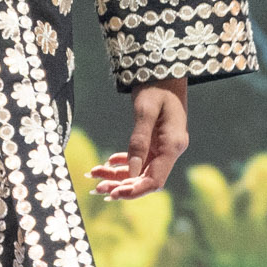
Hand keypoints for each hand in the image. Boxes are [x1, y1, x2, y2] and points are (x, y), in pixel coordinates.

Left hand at [89, 82, 189, 201]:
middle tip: (96, 188)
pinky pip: (140, 159)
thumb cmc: (156, 87)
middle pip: (146, 178)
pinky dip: (123, 163)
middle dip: (121, 186)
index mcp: (172, 145)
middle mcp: (171, 149)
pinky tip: (107, 163)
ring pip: (140, 170)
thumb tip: (130, 172)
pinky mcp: (157, 142)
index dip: (135, 191)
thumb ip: (138, 141)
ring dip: (118, 176)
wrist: (165, 71)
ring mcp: (164, 146)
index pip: (156, 180)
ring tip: (94, 176)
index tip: (113, 194)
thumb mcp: (145, 111)